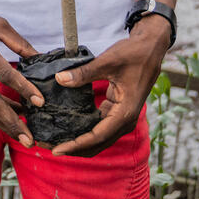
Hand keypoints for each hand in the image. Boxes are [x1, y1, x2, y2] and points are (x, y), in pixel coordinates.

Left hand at [49, 15, 169, 156]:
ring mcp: (121, 117)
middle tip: (48, 147)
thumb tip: (60, 79)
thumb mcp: (108, 61)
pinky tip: (67, 128)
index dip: (77, 144)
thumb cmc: (133, 54)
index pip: (98, 136)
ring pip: (98, 138)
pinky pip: (99, 127)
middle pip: (97, 143)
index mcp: (125, 112)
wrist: (150, 49)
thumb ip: (84, 72)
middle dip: (74, 147)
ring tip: (54, 141)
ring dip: (78, 141)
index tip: (57, 149)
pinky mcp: (117, 111)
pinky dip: (84, 131)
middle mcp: (125, 120)